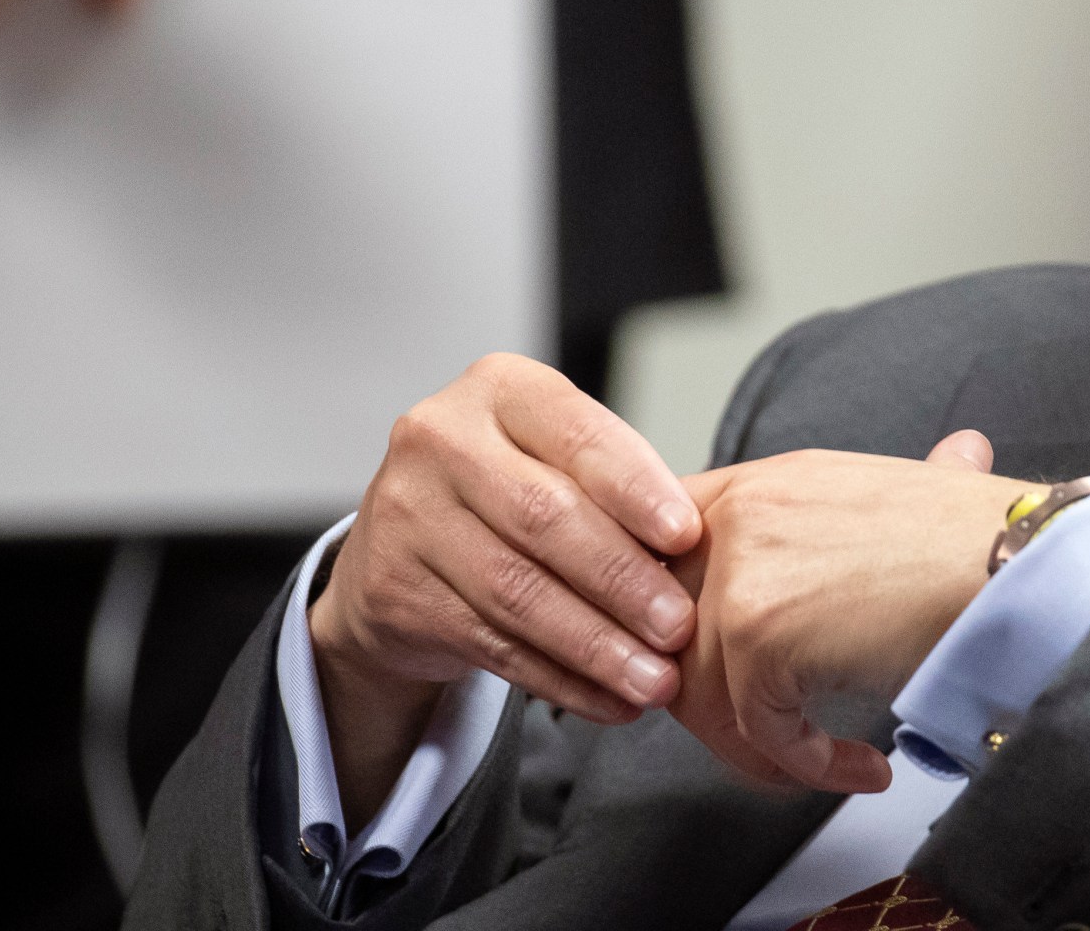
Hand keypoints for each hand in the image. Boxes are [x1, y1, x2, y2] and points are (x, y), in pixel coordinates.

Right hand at [307, 355, 701, 826]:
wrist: (398, 546)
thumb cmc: (511, 491)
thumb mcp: (556, 458)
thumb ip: (615, 485)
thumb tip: (697, 549)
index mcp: (499, 389)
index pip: (578, 434)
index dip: (636, 489)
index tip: (687, 536)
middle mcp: (439, 439)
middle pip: (545, 517)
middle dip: (623, 579)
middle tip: (679, 626)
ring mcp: (406, 515)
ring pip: (516, 591)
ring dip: (597, 645)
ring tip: (655, 679)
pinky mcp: (393, 590)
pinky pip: (492, 644)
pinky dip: (560, 679)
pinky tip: (610, 700)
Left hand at [668, 430, 1027, 793]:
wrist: (1025, 564)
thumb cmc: (983, 541)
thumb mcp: (897, 503)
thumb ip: (851, 518)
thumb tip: (927, 477)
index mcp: (762, 482)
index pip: (659, 558)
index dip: (665, 627)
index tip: (688, 676)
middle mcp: (739, 513)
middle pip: (662, 634)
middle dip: (707, 702)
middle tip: (765, 739)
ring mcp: (739, 568)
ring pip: (700, 696)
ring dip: (763, 751)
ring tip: (827, 764)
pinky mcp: (756, 630)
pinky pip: (756, 731)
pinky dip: (807, 767)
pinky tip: (864, 766)